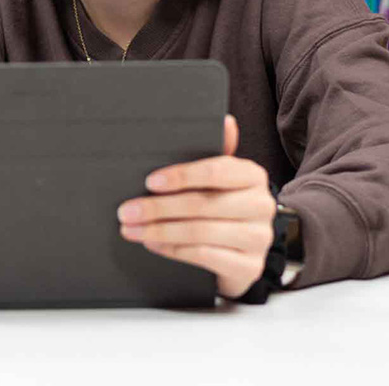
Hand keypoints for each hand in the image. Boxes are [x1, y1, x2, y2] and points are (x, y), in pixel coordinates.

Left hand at [117, 115, 275, 298]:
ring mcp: (258, 238)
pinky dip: (173, 249)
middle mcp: (261, 205)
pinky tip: (152, 243)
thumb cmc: (219, 205)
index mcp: (252, 175)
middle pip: (203, 204)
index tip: (149, 182)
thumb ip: (214, 151)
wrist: (237, 251)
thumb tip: (225, 121)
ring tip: (132, 229)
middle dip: (158, 208)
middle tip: (126, 211)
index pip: (217, 170)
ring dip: (159, 230)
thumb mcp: (215, 178)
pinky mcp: (249, 267)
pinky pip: (205, 256)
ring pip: (201, 232)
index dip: (181, 176)